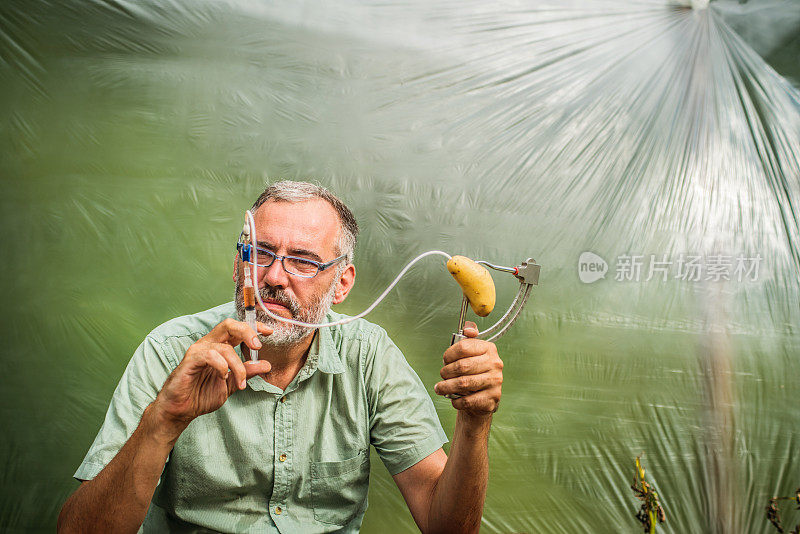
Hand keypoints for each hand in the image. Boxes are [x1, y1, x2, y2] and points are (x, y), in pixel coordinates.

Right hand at [152, 319, 271, 429]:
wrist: (182, 410)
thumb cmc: (201, 395)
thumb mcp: (231, 384)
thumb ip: (247, 372)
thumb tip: (266, 364)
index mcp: (219, 347)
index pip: (237, 329)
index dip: (254, 327)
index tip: (269, 332)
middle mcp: (209, 344)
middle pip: (229, 325)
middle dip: (247, 332)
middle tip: (258, 346)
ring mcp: (199, 350)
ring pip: (224, 347)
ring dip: (237, 366)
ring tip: (240, 382)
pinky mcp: (190, 360)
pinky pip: (210, 355)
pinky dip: (222, 366)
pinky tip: (223, 377)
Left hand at [434, 321, 502, 416]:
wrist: (483, 397)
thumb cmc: (473, 372)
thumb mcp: (471, 353)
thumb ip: (467, 339)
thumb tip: (469, 329)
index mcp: (489, 348)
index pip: (463, 347)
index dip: (449, 354)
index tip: (445, 360)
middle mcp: (495, 363)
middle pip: (462, 366)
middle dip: (446, 372)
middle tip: (442, 375)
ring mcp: (495, 381)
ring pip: (463, 383)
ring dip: (447, 387)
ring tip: (440, 388)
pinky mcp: (492, 397)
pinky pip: (468, 400)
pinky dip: (456, 400)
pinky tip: (453, 398)